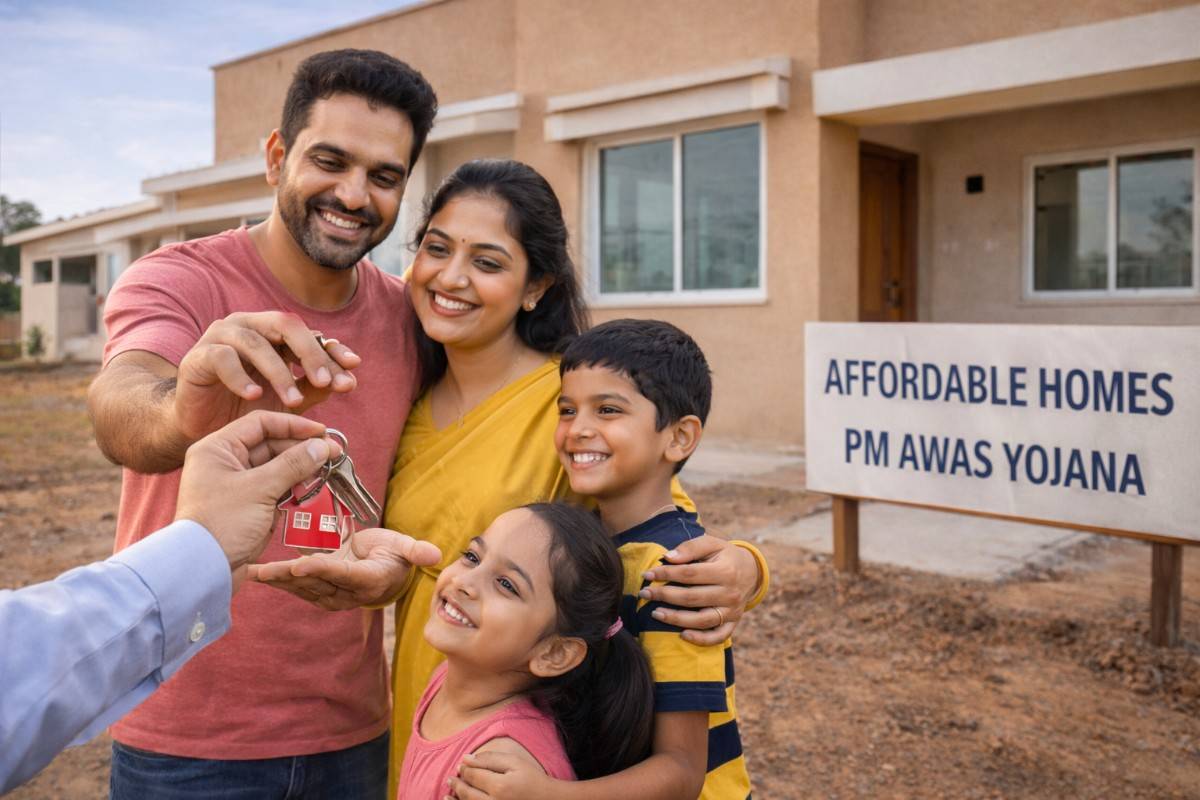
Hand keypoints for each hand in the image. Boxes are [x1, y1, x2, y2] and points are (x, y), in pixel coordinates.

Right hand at [173, 311, 360, 441]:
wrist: (201, 426)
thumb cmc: (246, 408)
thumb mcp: (288, 400)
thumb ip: (315, 388)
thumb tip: (349, 380)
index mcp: (274, 333)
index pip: (309, 333)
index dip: (331, 349)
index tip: (353, 367)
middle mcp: (249, 326)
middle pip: (285, 325)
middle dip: (310, 353)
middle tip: (327, 383)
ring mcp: (221, 337)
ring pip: (255, 343)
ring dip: (278, 372)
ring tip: (293, 401)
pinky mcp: (198, 355)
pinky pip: (222, 358)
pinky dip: (240, 377)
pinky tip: (254, 396)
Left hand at [174, 411, 340, 589]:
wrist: (203, 570)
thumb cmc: (222, 524)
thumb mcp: (260, 489)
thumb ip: (294, 464)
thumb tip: (323, 446)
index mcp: (218, 448)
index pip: (261, 423)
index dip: (293, 425)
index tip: (322, 433)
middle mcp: (226, 462)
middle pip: (271, 444)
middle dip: (302, 450)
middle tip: (333, 455)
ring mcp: (238, 484)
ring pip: (277, 467)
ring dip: (301, 470)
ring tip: (324, 475)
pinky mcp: (249, 504)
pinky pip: (277, 488)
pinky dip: (294, 488)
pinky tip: (311, 491)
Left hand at [248, 528, 441, 609]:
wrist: (383, 572)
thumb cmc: (394, 555)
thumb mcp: (406, 549)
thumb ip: (416, 551)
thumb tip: (436, 554)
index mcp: (367, 580)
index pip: (341, 573)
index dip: (322, 568)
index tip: (302, 563)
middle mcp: (346, 592)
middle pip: (314, 582)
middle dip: (288, 576)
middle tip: (265, 570)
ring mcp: (331, 594)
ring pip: (301, 586)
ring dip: (278, 580)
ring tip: (254, 572)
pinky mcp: (318, 591)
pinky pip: (296, 585)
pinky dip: (277, 579)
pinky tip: (257, 572)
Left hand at [447, 751, 555, 799]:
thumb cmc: (533, 780)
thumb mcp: (515, 763)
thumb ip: (490, 759)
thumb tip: (466, 758)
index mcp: (499, 786)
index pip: (473, 776)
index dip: (464, 769)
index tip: (461, 765)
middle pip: (467, 793)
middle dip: (457, 784)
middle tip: (451, 778)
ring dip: (456, 798)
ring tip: (448, 793)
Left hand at [639, 534, 760, 645]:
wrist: (751, 571)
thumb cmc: (723, 555)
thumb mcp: (711, 543)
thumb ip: (690, 548)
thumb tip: (667, 558)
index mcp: (726, 571)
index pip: (690, 574)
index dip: (666, 574)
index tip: (648, 575)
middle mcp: (731, 593)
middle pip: (692, 597)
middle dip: (664, 596)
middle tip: (644, 594)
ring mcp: (732, 611)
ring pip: (702, 620)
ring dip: (676, 619)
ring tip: (655, 613)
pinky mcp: (733, 624)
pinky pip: (717, 637)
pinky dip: (701, 639)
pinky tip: (682, 635)